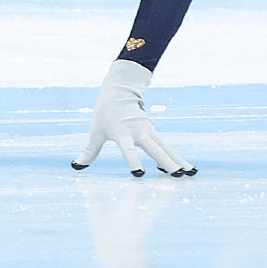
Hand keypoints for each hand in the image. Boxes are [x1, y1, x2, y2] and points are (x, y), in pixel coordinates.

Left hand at [73, 59, 195, 177]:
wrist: (120, 92)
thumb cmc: (105, 114)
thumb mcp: (95, 132)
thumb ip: (88, 152)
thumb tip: (75, 167)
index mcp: (122, 133)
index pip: (128, 150)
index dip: (133, 161)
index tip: (139, 173)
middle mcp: (139, 133)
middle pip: (154, 149)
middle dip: (166, 162)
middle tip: (176, 174)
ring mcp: (149, 132)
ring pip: (165, 148)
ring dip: (177, 161)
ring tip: (190, 174)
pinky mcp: (154, 134)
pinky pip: (167, 148)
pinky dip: (177, 158)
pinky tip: (188, 169)